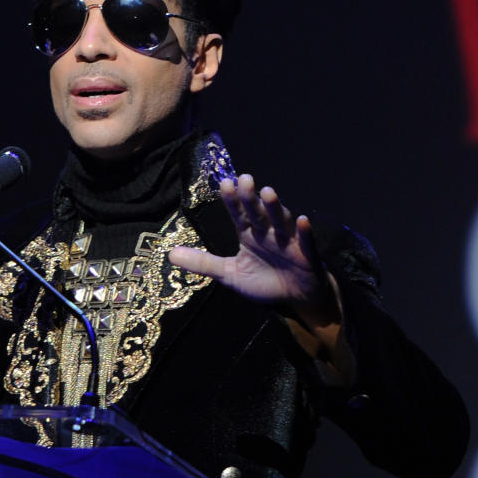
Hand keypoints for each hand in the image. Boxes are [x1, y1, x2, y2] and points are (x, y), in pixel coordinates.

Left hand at [169, 174, 338, 322]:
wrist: (295, 299)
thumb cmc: (263, 282)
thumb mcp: (229, 274)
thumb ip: (203, 263)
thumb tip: (171, 254)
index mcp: (249, 234)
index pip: (238, 214)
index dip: (232, 200)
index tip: (225, 184)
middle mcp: (268, 233)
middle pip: (258, 212)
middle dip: (250, 197)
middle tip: (244, 178)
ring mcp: (288, 242)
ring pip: (281, 222)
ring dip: (275, 208)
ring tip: (267, 192)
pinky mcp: (306, 256)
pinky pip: (306, 243)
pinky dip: (304, 232)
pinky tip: (301, 220)